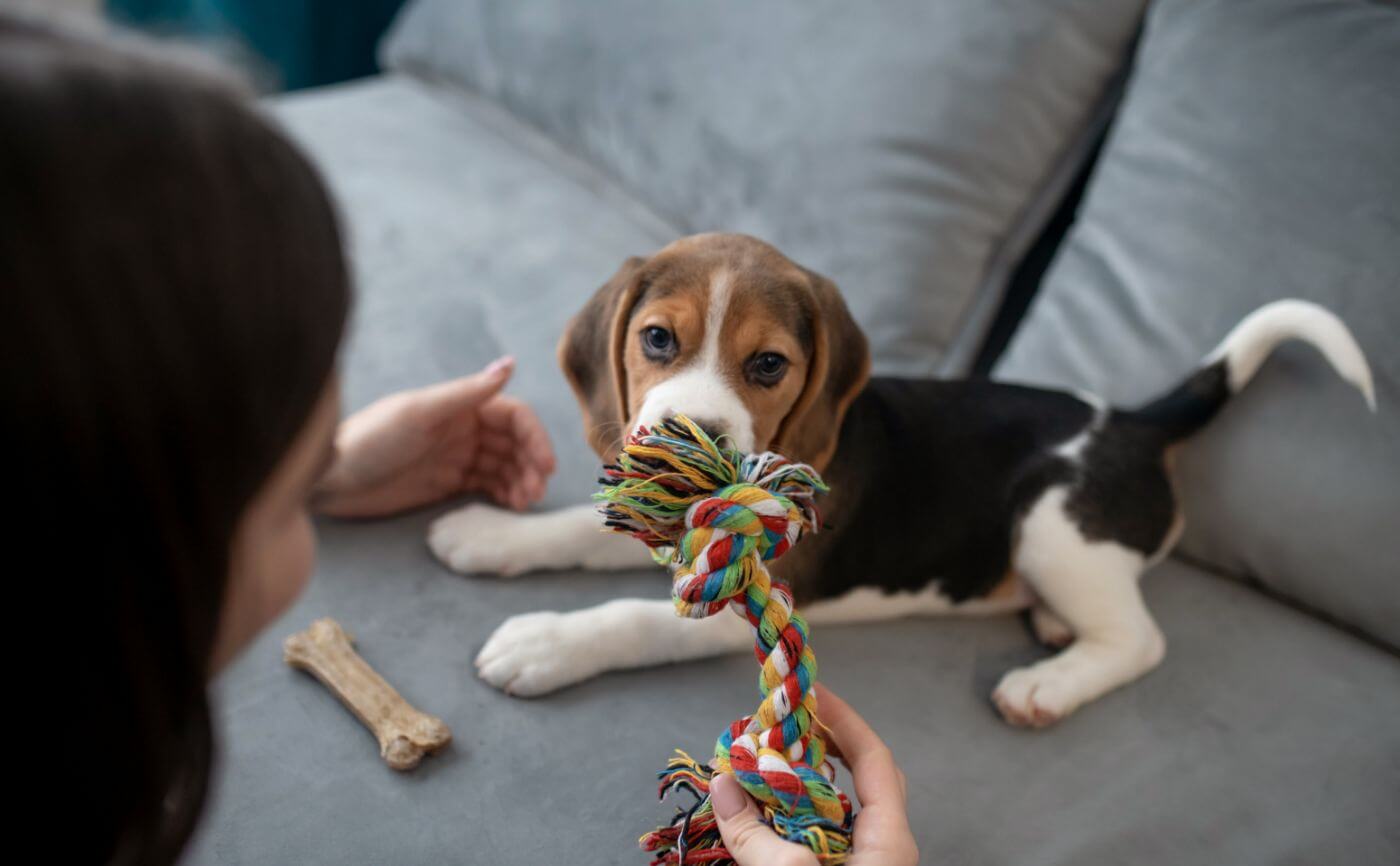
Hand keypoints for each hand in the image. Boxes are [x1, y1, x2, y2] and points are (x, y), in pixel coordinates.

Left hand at [315, 357, 555, 517]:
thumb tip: (510, 364)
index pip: (512, 416)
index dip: (534, 437)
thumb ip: (466, 392)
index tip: (545, 465)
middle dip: (531, 465)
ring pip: (505, 466)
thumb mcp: (418, 414)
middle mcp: (462, 428)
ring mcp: (455, 456)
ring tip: (524, 503)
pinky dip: (504, 494)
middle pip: (514, 443)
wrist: (329, 479)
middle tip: (535, 492)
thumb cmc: (368, 440)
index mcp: (459, 406)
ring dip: (521, 481)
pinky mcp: (446, 483)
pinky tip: (511, 506)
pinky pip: (487, 486)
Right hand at [711, 684, 918, 865]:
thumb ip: (754, 835)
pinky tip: (762, 808)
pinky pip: (815, 834)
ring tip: (766, 759)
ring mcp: (860, 863)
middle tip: (786, 721)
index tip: (813, 692)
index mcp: (889, 840)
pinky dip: (789, 814)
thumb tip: (723, 786)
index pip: (875, 758)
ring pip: (832, 808)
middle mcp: (881, 848)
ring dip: (799, 780)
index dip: (844, 720)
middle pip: (858, 777)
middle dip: (821, 744)